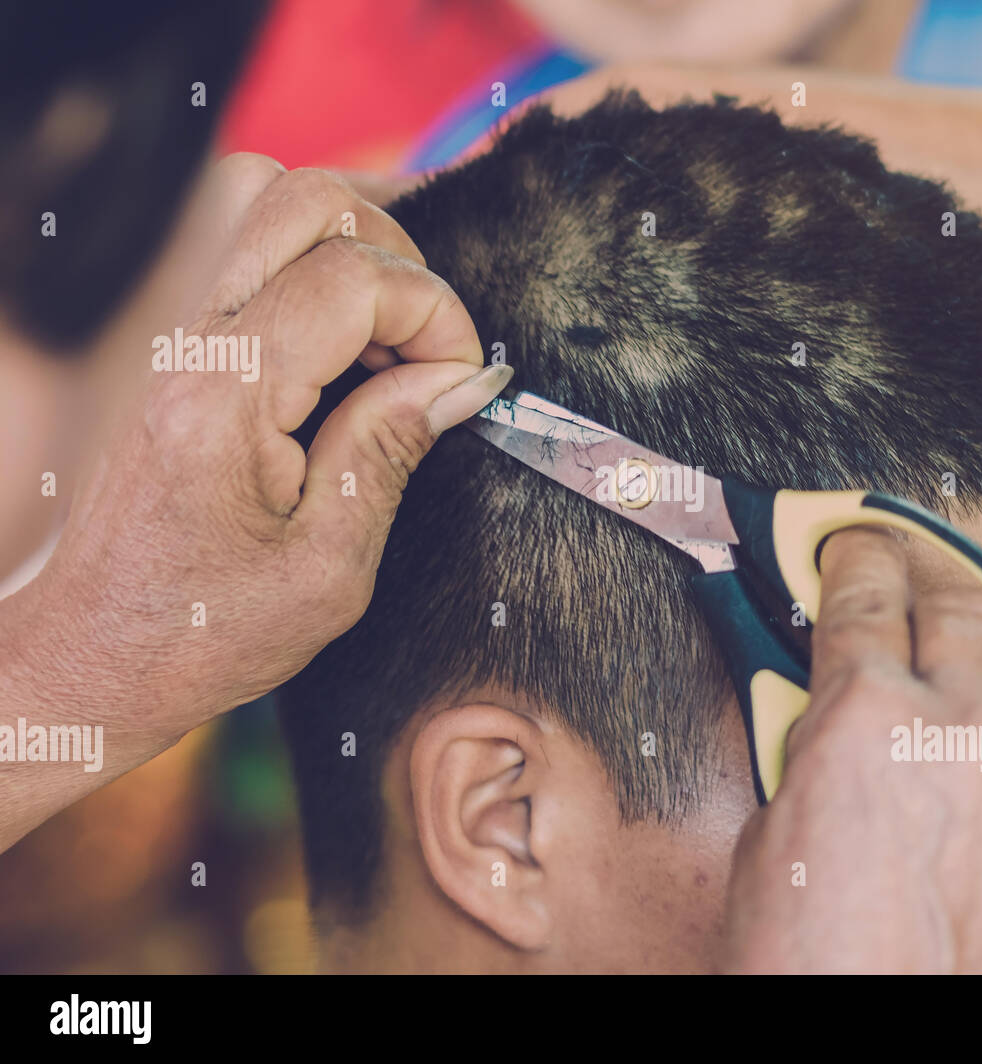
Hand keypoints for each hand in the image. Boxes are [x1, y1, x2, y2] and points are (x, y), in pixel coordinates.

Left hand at [15, 153, 510, 741]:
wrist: (96, 651)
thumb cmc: (203, 629)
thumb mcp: (328, 568)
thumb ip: (391, 452)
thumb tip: (462, 381)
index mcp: (224, 400)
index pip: (351, 280)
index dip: (435, 315)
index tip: (461, 379)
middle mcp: (184, 344)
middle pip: (302, 199)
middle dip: (398, 257)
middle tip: (425, 345)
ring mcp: (167, 333)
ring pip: (264, 197)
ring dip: (349, 244)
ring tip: (385, 331)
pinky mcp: (169, 342)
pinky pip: (243, 242)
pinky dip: (311, 260)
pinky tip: (342, 336)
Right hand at [723, 529, 981, 972]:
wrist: (881, 1047)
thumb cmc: (815, 967)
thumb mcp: (774, 838)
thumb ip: (825, 755)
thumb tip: (851, 724)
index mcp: (865, 719)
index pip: (866, 593)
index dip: (861, 560)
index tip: (866, 557)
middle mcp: (970, 725)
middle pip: (965, 598)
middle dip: (935, 586)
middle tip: (928, 601)